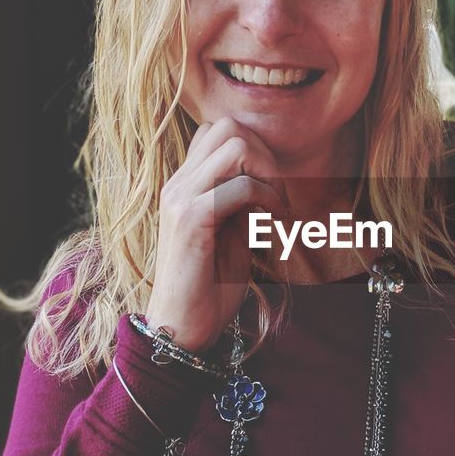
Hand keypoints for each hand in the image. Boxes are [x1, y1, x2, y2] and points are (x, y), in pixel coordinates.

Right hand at [144, 118, 288, 351]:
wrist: (182, 328)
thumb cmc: (209, 286)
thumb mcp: (230, 233)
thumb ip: (241, 201)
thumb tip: (271, 179)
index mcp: (182, 186)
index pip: (216, 132)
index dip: (254, 151)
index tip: (270, 190)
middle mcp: (176, 185)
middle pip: (228, 127)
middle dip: (265, 155)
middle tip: (278, 197)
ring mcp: (180, 199)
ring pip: (235, 144)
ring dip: (268, 173)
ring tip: (276, 208)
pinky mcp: (191, 220)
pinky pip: (240, 186)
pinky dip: (268, 200)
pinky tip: (273, 227)